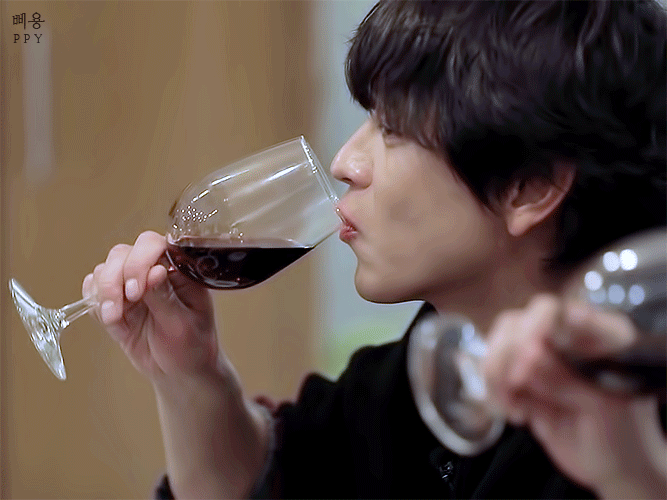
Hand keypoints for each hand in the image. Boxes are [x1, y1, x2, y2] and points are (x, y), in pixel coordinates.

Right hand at [83, 231, 218, 382]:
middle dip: (114, 281)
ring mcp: (132, 284)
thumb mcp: (182, 325)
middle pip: (122, 254)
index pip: (153, 245)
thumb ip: (165, 297)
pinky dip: (95, 304)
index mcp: (179, 269)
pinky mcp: (115, 300)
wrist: (179, 372)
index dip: (139, 263)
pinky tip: (112, 321)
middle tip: (119, 310)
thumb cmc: (192, 346)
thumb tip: (154, 270)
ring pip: (104, 269)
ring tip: (115, 319)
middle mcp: (153, 269)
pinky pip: (93, 290)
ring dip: (104, 294)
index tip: (136, 293)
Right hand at [482, 295, 665, 497]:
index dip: (546, 322)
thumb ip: (566, 378)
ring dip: (496, 374)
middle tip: (517, 379)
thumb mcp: (603, 404)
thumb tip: (527, 355)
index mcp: (600, 336)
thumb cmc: (623, 432)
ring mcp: (540, 357)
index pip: (569, 314)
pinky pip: (492, 374)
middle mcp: (566, 338)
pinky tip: (515, 415)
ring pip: (500, 343)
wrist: (610, 465)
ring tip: (512, 407)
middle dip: (512, 350)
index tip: (534, 343)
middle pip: (522, 321)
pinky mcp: (519, 379)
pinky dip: (494, 394)